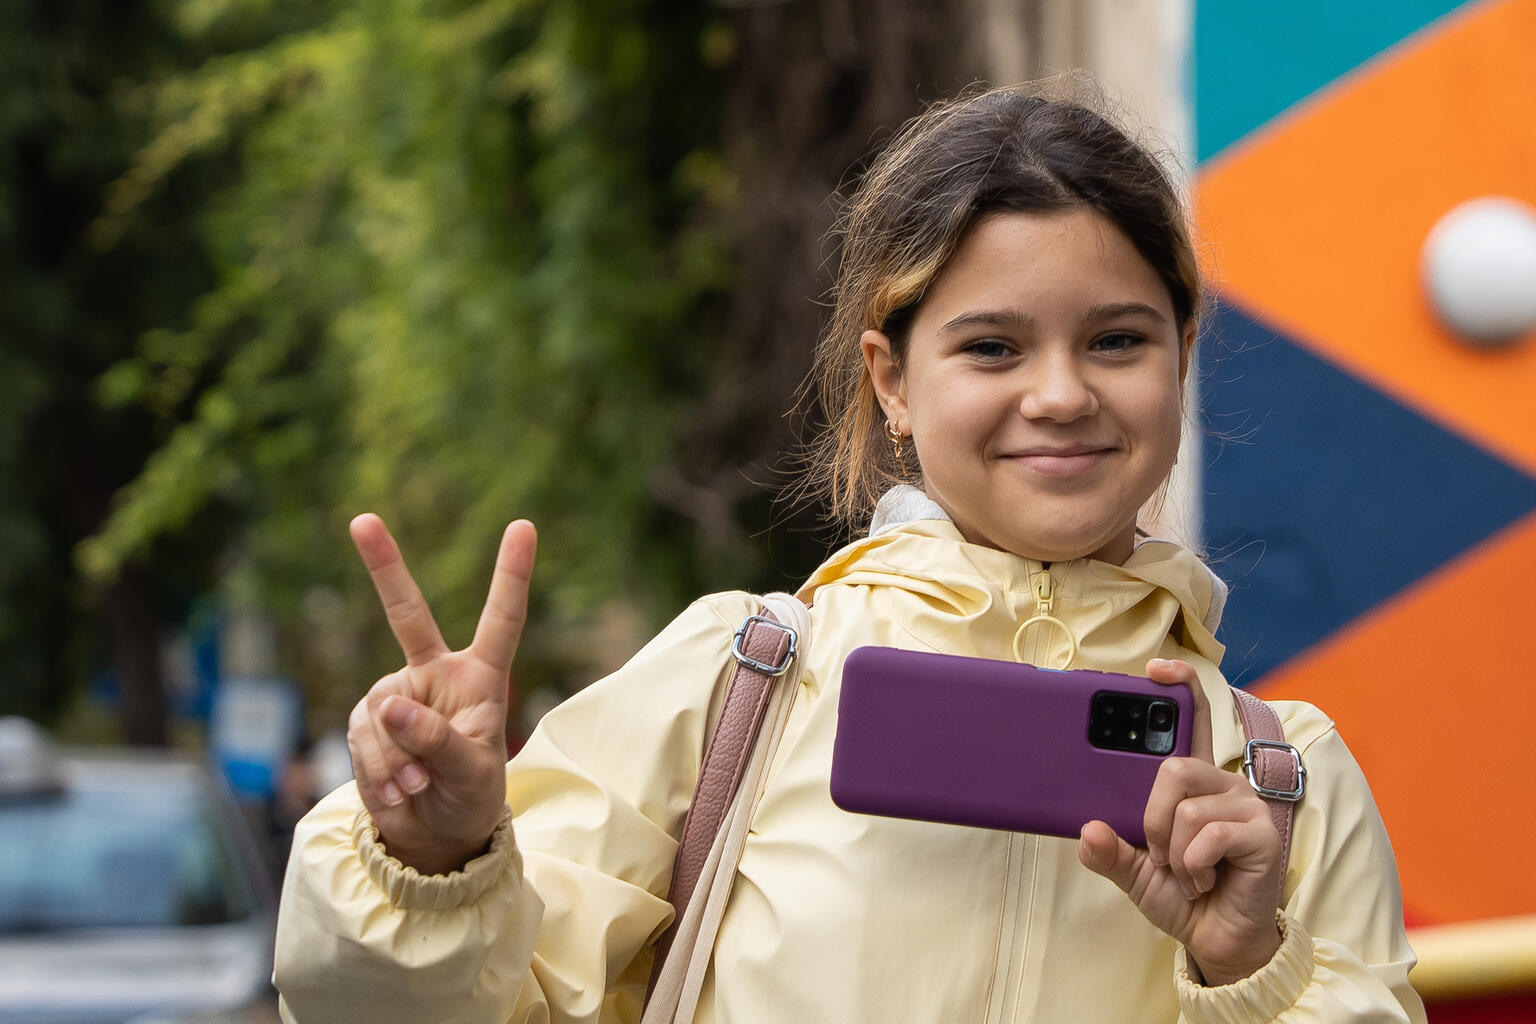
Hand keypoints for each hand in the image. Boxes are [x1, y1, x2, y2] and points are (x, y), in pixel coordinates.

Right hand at [345, 513, 536, 874]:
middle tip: (362, 519)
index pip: (501, 619)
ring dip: (397, 761)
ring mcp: (396, 694)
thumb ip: (436, 740)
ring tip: (419, 787)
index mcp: (481, 677)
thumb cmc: (471, 797)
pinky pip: (363, 740)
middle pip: (406, 612)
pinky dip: (379, 772)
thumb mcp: (471, 773)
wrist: (433, 835)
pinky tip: (399, 791)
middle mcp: (435, 675)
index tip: (523, 526)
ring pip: (382, 716)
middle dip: (383, 566)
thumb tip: (390, 706)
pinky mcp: (367, 721)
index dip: (512, 574)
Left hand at [1077, 658, 1283, 985]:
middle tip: (1157, 850)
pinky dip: (1192, 865)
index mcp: (1194, 783)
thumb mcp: (1134, 871)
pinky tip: (1205, 880)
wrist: (1218, 940)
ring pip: (1186, 804)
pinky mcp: (1264, 832)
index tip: (1153, 669)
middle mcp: (1224, 783)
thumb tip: (1087, 831)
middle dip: (1151, 816)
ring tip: (1187, 872)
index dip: (1180, 685)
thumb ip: (1109, 851)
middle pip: (1174, 765)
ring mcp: (1247, 805)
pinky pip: (1207, 834)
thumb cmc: (1183, 894)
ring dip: (1173, 850)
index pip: (1194, 718)